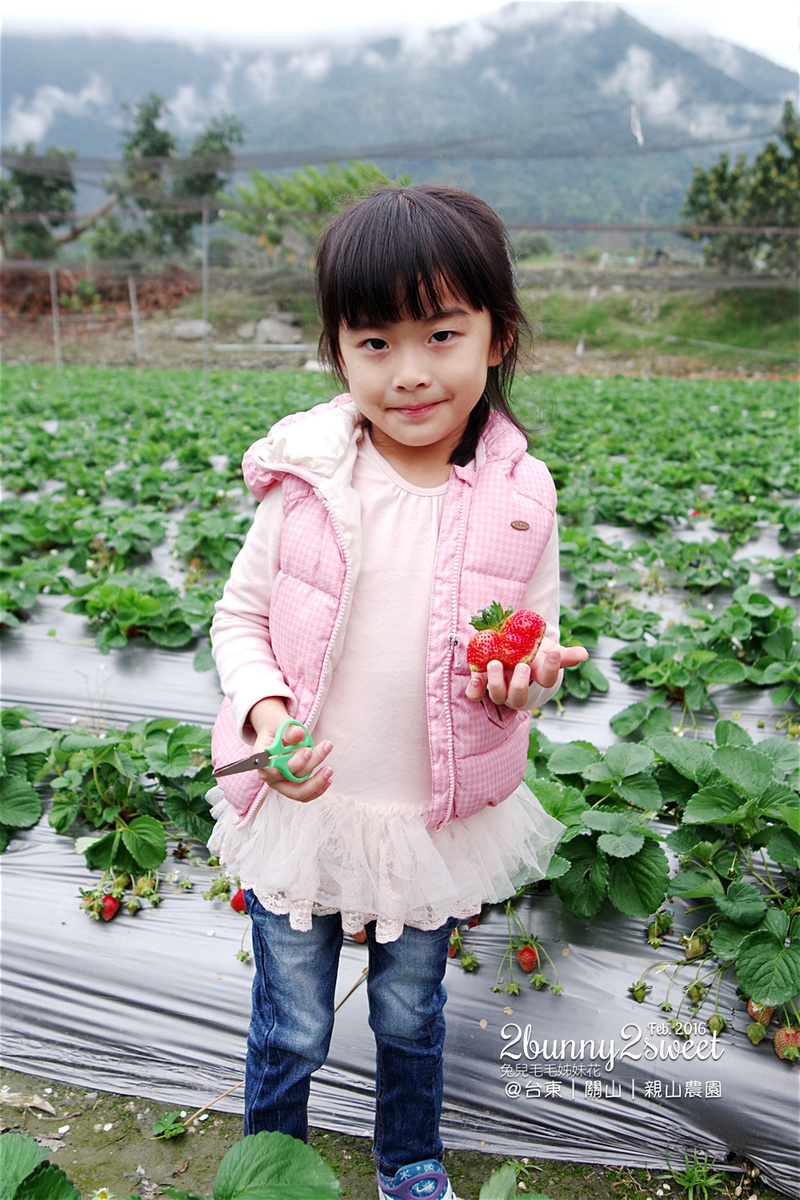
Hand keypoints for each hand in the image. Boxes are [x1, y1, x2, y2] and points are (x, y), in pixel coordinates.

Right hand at [248, 698, 333, 802]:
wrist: (275, 734)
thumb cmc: (277, 729)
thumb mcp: (281, 723)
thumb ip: (289, 730)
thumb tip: (299, 733)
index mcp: (262, 759)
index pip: (275, 768)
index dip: (293, 762)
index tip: (308, 750)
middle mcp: (268, 774)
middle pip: (289, 779)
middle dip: (309, 767)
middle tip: (324, 749)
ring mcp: (279, 783)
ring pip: (298, 791)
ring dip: (317, 782)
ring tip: (329, 768)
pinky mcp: (289, 787)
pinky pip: (303, 795)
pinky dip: (317, 790)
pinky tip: (328, 780)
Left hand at [465, 637, 588, 709]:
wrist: (510, 646)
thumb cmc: (532, 650)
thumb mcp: (548, 649)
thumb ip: (565, 654)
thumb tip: (584, 654)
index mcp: (536, 677)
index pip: (548, 679)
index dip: (553, 669)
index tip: (555, 653)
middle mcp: (518, 688)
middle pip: (519, 697)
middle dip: (520, 684)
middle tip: (522, 666)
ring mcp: (499, 687)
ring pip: (498, 696)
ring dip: (496, 683)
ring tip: (495, 664)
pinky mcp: (481, 684)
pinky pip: (476, 695)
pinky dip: (475, 689)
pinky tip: (476, 677)